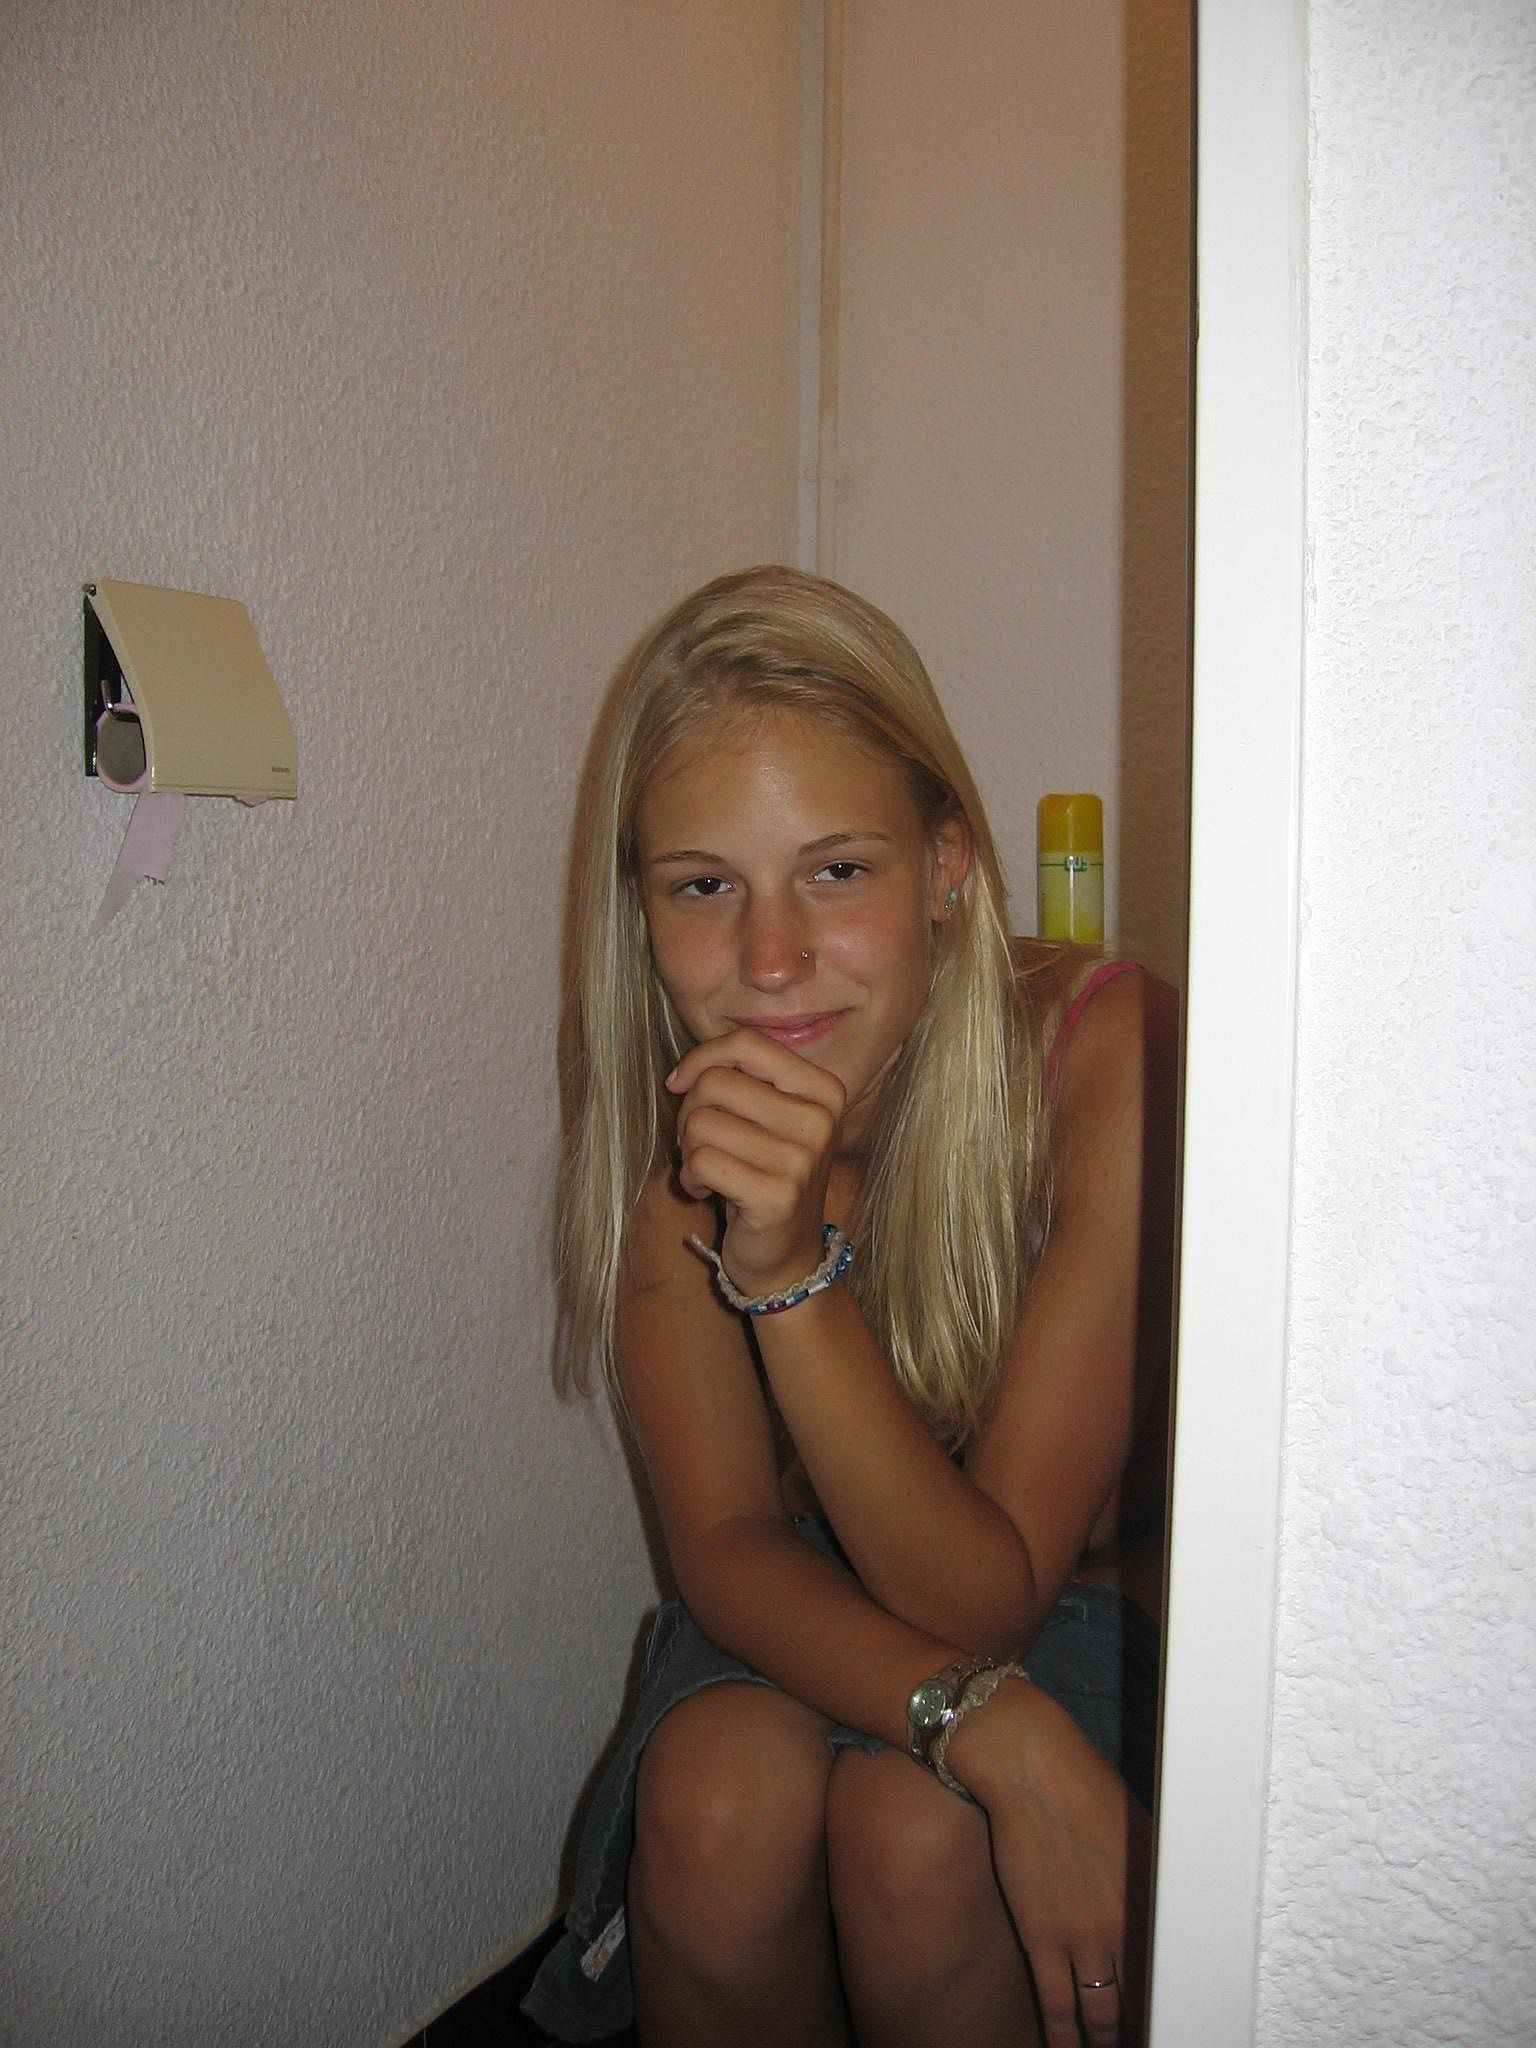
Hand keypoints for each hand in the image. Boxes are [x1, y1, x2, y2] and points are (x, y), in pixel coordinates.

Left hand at [665, 1029, 845, 1293]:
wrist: (787, 1256)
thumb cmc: (766, 1174)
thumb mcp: (767, 1118)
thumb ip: (740, 1081)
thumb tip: (681, 1076)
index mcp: (823, 1090)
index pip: (748, 1044)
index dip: (702, 1058)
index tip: (680, 1084)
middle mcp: (819, 1120)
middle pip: (716, 1082)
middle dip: (690, 1111)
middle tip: (700, 1142)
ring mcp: (802, 1160)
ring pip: (701, 1122)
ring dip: (688, 1148)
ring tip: (707, 1167)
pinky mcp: (777, 1197)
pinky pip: (700, 1162)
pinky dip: (690, 1178)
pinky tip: (707, 1191)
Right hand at [945, 1677, 1148, 2046]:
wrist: (1030, 1768)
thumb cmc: (1085, 1784)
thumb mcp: (1140, 1828)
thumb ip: (1153, 1874)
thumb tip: (1167, 1899)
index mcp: (1155, 1895)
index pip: (1174, 1964)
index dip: (1173, 1993)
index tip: (1175, 2009)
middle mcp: (1126, 1925)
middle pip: (1143, 1995)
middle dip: (1144, 2021)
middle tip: (1143, 2032)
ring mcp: (1083, 1936)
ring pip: (1102, 2011)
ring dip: (1106, 2036)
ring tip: (1109, 2046)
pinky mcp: (1042, 1937)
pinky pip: (1056, 2003)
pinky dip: (1061, 2034)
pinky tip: (1063, 2047)